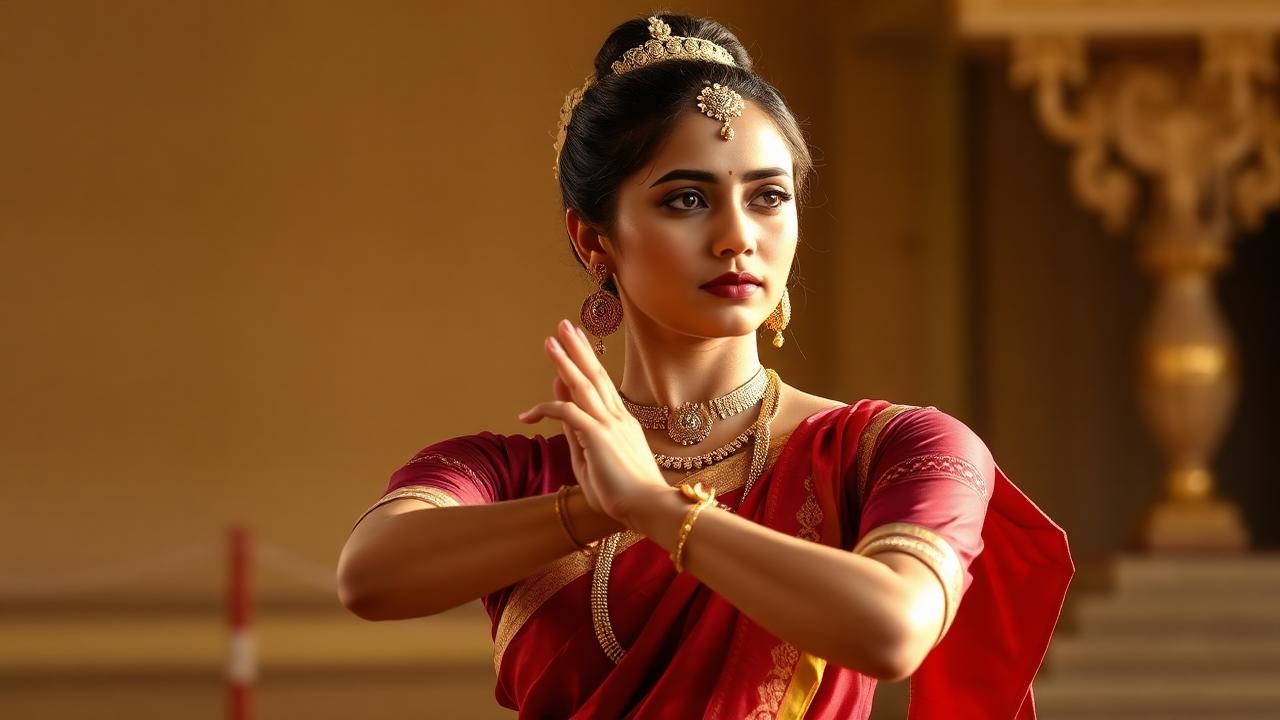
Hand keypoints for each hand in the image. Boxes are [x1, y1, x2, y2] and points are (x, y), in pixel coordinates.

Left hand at [517, 319, 670, 529]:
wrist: (649, 507)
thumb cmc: (624, 494)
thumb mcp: (592, 458)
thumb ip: (577, 431)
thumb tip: (561, 407)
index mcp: (621, 422)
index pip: (600, 386)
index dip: (586, 363)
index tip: (575, 345)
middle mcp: (617, 417)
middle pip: (594, 375)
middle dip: (578, 349)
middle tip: (565, 326)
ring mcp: (609, 424)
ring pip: (583, 385)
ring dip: (565, 361)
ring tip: (551, 341)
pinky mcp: (598, 436)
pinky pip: (568, 413)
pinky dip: (547, 409)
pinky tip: (528, 413)